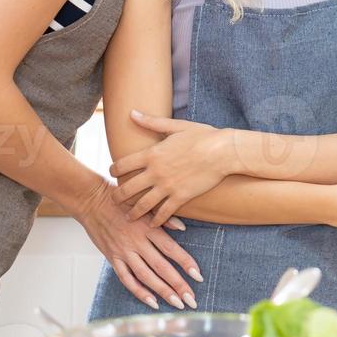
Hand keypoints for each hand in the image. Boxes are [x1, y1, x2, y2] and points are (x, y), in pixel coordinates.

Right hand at [64, 178, 201, 310]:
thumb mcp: (144, 204)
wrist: (92, 201)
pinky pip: (126, 279)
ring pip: (146, 276)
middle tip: (191, 300)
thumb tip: (183, 227)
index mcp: (148, 227)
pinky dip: (139, 292)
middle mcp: (137, 242)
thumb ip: (164, 217)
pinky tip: (152, 302)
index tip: (199, 276)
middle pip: (161, 266)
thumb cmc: (122, 201)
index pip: (171, 249)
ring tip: (177, 303)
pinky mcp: (113, 258)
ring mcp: (124, 252)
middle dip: (178, 284)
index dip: (186, 263)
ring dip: (162, 291)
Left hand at [110, 111, 232, 225]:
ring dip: (133, 213)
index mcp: (152, 153)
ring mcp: (167, 186)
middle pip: (127, 188)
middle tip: (114, 200)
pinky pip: (164, 213)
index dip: (114, 170)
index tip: (112, 174)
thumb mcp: (176, 126)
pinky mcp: (181, 197)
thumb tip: (132, 112)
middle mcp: (156, 172)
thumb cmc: (202, 136)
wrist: (223, 151)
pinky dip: (156, 220)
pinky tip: (153, 224)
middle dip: (117, 196)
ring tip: (128, 217)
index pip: (122, 164)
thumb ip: (152, 122)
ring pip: (142, 205)